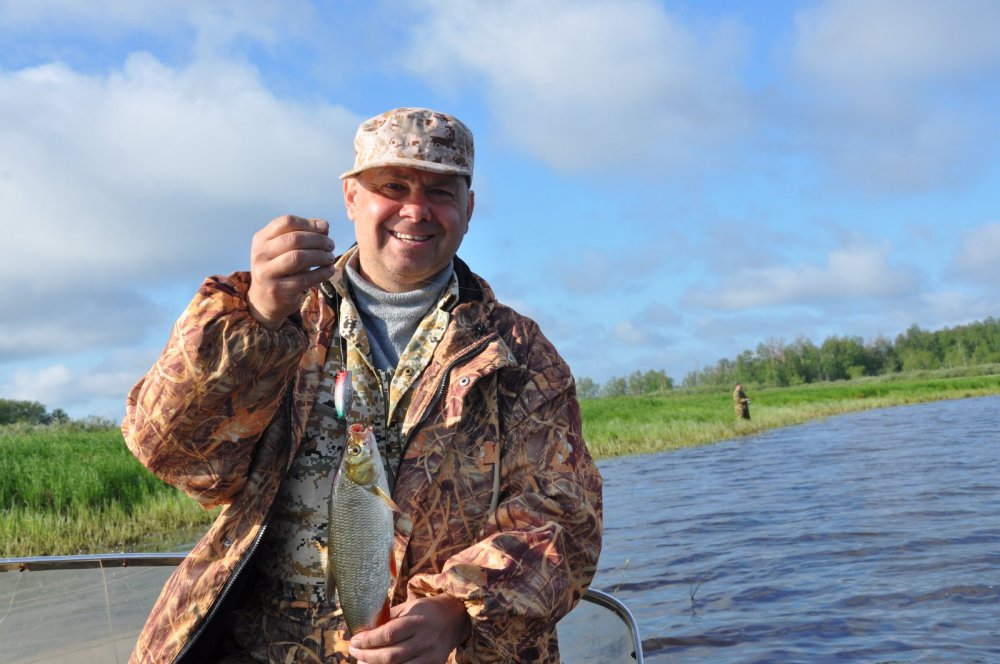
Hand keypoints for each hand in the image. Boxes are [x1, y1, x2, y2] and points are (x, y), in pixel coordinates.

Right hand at [247, 215, 335, 328]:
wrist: (264, 300)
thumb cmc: (279, 269)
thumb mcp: (284, 250)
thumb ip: (302, 235)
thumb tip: (324, 226)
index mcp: (261, 239)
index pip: (286, 222)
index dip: (309, 223)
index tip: (325, 228)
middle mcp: (260, 254)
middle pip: (294, 239)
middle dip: (318, 240)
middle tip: (331, 245)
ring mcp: (267, 273)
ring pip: (299, 258)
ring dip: (320, 256)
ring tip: (330, 258)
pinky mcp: (278, 291)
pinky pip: (305, 279)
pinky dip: (321, 273)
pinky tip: (329, 270)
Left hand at [348, 595, 470, 663]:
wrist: (455, 618)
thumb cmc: (426, 611)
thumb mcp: (408, 607)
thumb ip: (389, 619)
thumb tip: (364, 631)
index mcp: (417, 621)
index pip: (388, 635)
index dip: (368, 640)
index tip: (354, 641)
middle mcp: (425, 640)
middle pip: (391, 656)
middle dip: (367, 656)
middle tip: (354, 652)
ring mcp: (430, 656)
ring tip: (364, 662)